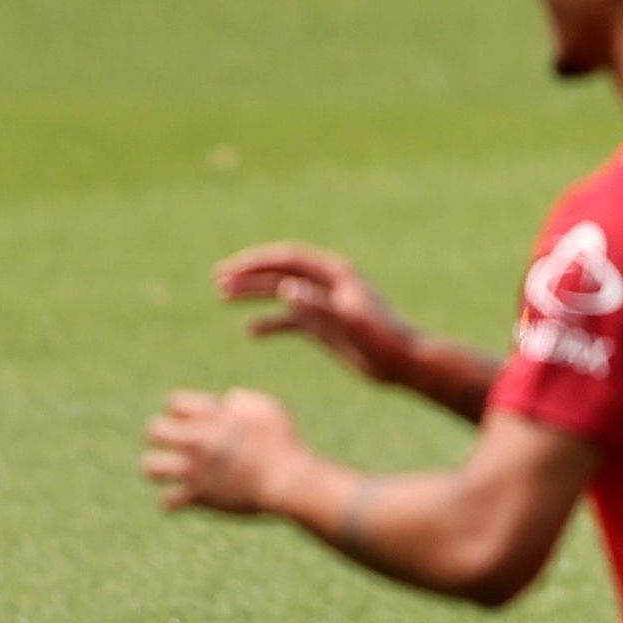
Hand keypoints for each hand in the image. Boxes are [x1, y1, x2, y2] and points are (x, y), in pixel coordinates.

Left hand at [144, 387, 306, 516]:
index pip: (173, 403)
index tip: (198, 422)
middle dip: (162, 435)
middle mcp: (196, 441)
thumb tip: (228, 402)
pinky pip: (168, 501)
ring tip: (169, 470)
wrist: (286, 481)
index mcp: (210, 417)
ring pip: (150, 467)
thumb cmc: (283, 444)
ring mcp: (194, 469)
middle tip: (177, 444)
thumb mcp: (268, 409)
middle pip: (154, 430)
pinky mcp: (198, 496)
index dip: (184, 412)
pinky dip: (173, 501)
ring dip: (156, 468)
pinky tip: (185, 497)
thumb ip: (244, 401)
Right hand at [214, 244, 427, 389]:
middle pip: (279, 271)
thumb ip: (317, 305)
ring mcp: (324, 304)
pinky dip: (270, 323)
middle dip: (248, 274)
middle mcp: (327, 284)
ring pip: (281, 293)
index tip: (228, 271)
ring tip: (223, 297)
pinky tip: (250, 332)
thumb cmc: (383, 341)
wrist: (404, 363)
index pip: (287, 258)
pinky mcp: (325, 326)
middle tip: (217, 280)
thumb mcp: (349, 322)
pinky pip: (290, 320)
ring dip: (253, 294)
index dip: (255, 262)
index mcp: (334, 274)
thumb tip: (283, 288)